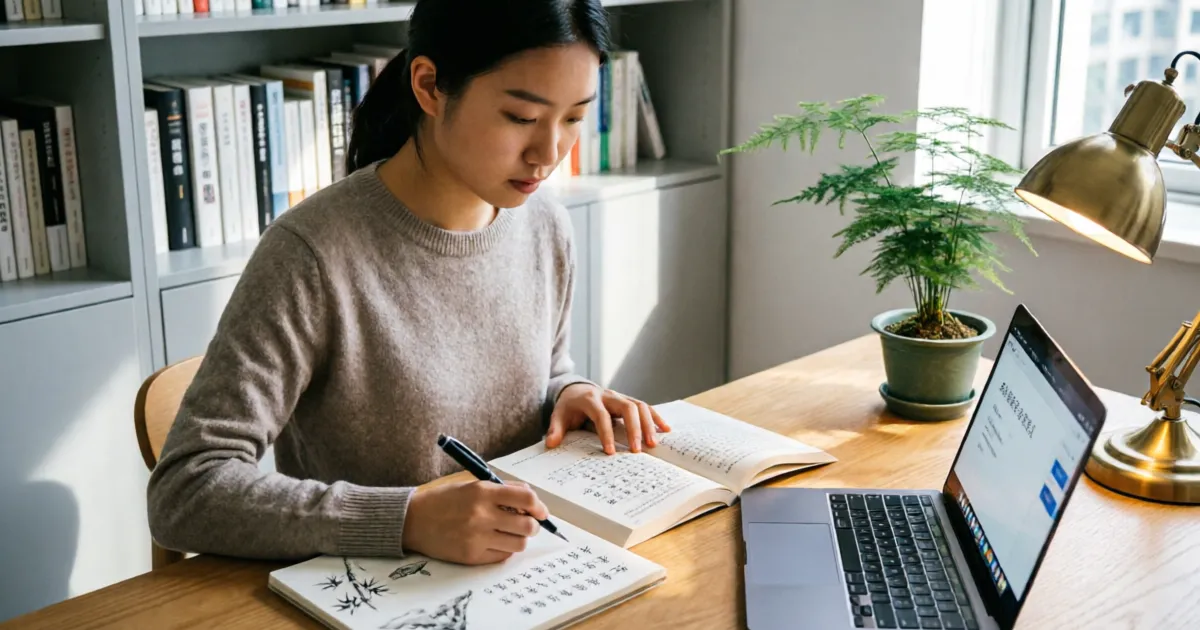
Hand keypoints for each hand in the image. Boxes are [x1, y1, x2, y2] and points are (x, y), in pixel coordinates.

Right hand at [401, 480, 548, 564]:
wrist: (413, 520)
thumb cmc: (445, 500)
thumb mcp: (472, 485)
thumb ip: (501, 490)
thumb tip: (531, 501)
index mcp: (482, 492)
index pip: (526, 498)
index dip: (539, 506)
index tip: (541, 511)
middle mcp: (481, 515)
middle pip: (527, 525)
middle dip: (534, 525)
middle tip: (530, 524)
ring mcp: (476, 538)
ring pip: (518, 544)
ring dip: (520, 539)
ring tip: (512, 533)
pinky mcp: (471, 556)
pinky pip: (502, 556)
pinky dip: (505, 549)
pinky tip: (496, 541)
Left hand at [546, 383, 669, 454]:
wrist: (575, 390)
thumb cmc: (568, 407)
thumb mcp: (558, 416)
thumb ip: (555, 429)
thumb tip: (551, 444)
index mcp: (590, 399)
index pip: (601, 415)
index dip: (606, 433)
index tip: (610, 452)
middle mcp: (608, 395)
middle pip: (626, 407)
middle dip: (633, 428)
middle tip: (636, 450)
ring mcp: (620, 396)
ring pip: (639, 406)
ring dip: (648, 424)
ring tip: (653, 444)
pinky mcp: (628, 400)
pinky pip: (645, 407)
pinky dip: (656, 417)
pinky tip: (666, 430)